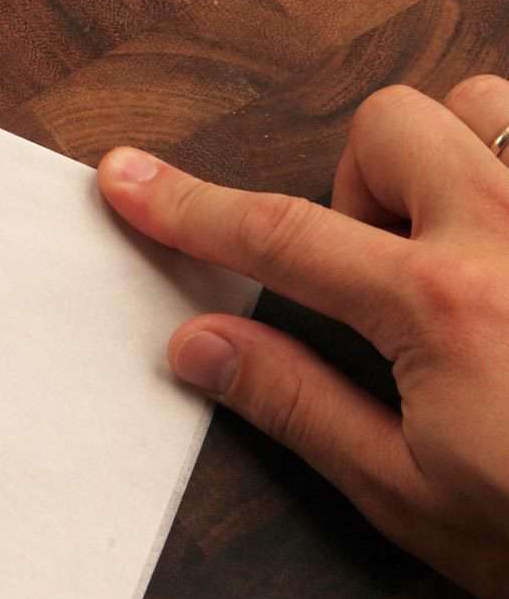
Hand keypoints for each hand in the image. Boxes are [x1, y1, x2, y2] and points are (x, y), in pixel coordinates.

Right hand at [98, 79, 508, 598]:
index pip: (277, 237)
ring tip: (461, 246)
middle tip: (375, 273)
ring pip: (487, 103)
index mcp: (438, 308)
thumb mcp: (409, 495)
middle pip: (388, 125)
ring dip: (447, 159)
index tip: (126, 177)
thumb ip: (295, 403)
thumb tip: (195, 345)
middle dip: (356, 185)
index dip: (185, 206)